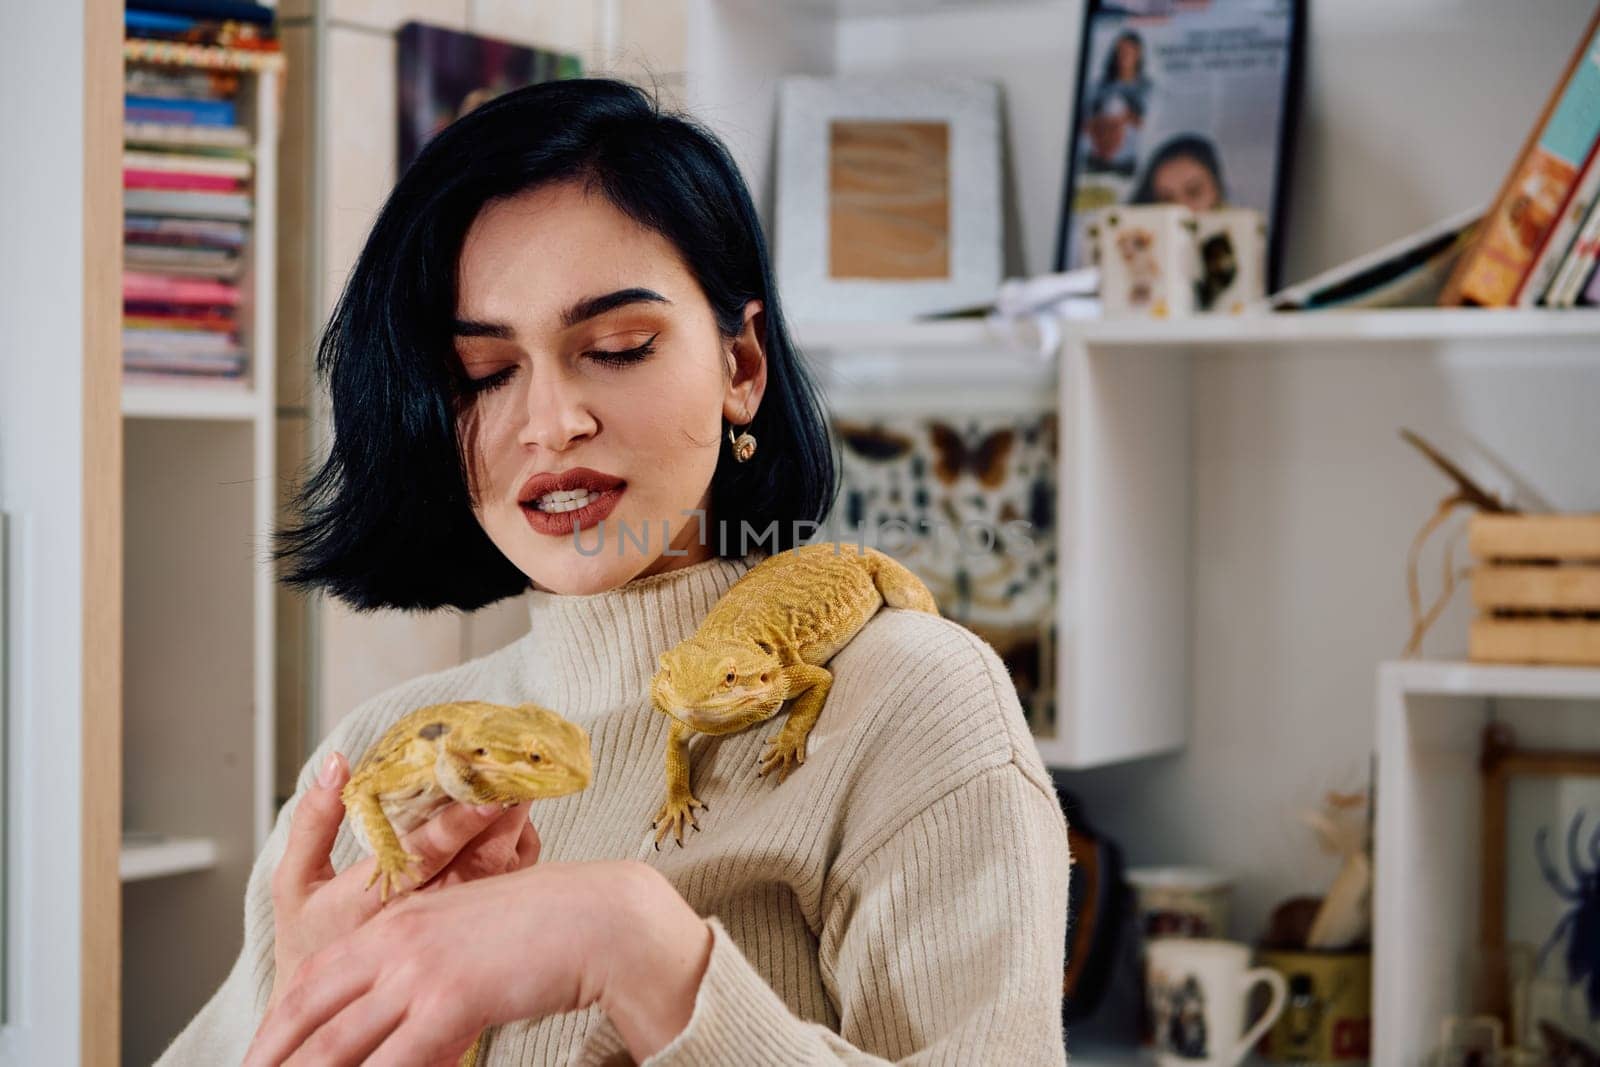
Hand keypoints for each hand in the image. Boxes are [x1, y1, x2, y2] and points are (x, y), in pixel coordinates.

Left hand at [244, 860, 713, 1066]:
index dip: (278, 1026)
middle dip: (275, 1058)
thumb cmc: (548, 926)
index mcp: (399, 921)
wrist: (601, 916)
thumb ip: (430, 964)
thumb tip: (414, 1009)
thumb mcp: (470, 933)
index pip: (315, 979)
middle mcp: (398, 941)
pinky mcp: (451, 1000)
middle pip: (310, 1015)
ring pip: (338, 1046)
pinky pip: (394, 1062)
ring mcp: (420, 970)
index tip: (260, 1056)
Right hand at [267, 751, 539, 1014]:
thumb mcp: (294, 881)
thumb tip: (338, 762)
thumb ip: (314, 821)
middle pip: (478, 861)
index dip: (459, 824)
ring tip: (520, 778)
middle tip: (519, 766)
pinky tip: (511, 816)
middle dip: (505, 813)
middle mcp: (423, 919)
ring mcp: (457, 930)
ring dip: (517, 825)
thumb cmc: (311, 937)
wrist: (331, 1011)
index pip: (424, 857)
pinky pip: (512, 881)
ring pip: (504, 871)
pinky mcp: (476, 933)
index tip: (486, 790)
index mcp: (373, 903)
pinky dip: (518, 844)